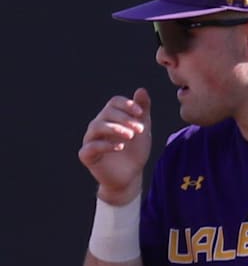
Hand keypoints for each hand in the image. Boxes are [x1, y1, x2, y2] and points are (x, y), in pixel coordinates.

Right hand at [78, 89, 152, 204]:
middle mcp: (98, 125)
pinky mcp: (87, 155)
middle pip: (106, 113)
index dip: (127, 105)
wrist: (130, 175)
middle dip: (124, 119)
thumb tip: (141, 90)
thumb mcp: (142, 130)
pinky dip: (105, 145)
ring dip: (115, 129)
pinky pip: (91, 147)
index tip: (141, 112)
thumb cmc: (134, 151)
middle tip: (140, 129)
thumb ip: (142, 111)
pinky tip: (120, 147)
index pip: (114, 102)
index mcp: (110, 117)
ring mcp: (90, 140)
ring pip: (97, 127)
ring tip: (130, 136)